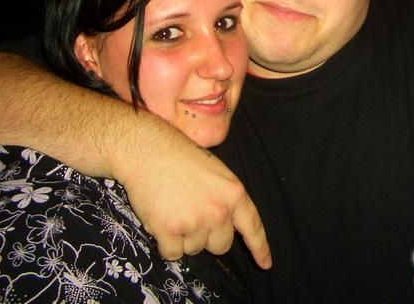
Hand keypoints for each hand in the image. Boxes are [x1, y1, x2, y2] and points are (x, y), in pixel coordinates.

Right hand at [113, 117, 271, 267]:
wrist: (149, 150)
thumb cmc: (180, 157)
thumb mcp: (216, 173)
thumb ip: (225, 200)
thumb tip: (224, 227)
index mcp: (234, 193)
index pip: (252, 226)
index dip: (260, 248)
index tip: (265, 263)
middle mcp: (219, 211)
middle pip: (221, 245)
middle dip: (207, 237)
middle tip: (191, 213)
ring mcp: (195, 222)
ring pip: (194, 249)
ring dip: (183, 237)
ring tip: (173, 208)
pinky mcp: (170, 231)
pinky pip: (172, 253)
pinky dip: (165, 243)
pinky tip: (161, 219)